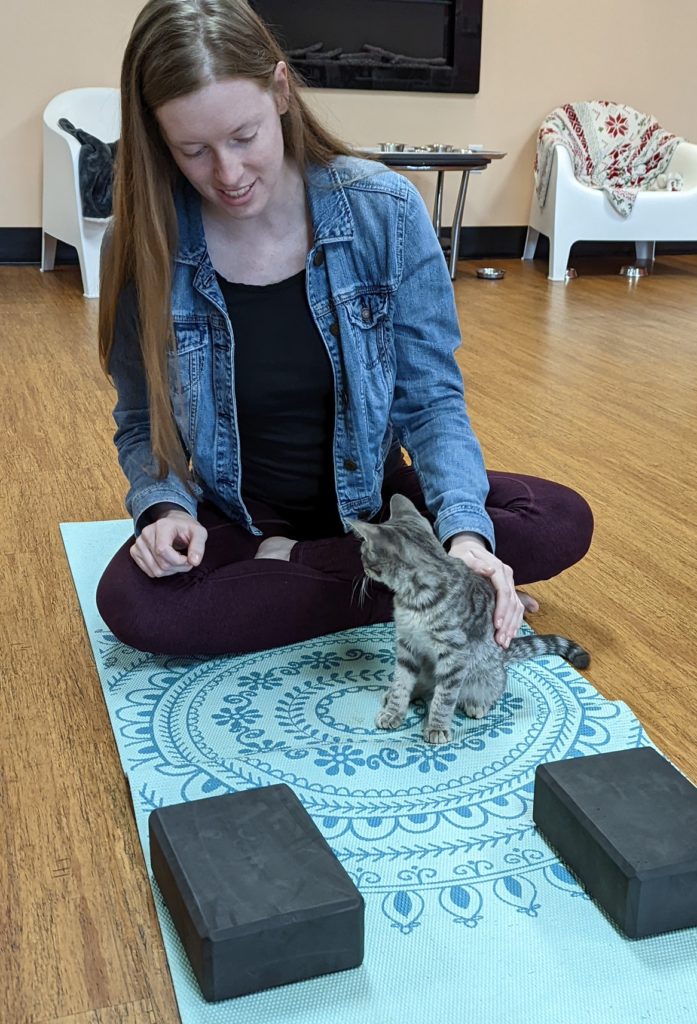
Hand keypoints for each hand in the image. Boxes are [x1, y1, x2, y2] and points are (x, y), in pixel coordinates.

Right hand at [130, 509, 207, 577]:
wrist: (173, 523)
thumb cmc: (186, 528)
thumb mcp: (199, 533)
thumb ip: (198, 546)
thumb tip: (194, 562)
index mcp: (161, 526)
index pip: (163, 551)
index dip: (179, 561)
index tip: (189, 559)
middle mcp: (146, 533)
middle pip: (161, 563)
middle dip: (178, 567)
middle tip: (186, 560)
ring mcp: (138, 543)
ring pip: (155, 571)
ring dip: (171, 571)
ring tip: (177, 560)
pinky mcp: (135, 552)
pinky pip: (149, 572)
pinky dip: (161, 572)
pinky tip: (167, 561)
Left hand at [448, 533, 522, 648]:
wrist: (469, 547)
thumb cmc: (463, 554)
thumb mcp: (464, 556)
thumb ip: (475, 563)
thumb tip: (490, 570)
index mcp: (499, 568)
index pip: (503, 591)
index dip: (502, 609)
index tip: (496, 625)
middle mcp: (507, 576)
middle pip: (512, 602)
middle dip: (508, 623)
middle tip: (500, 641)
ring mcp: (510, 583)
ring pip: (517, 607)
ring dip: (513, 626)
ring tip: (505, 642)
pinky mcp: (509, 589)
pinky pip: (517, 607)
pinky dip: (515, 622)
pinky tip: (511, 635)